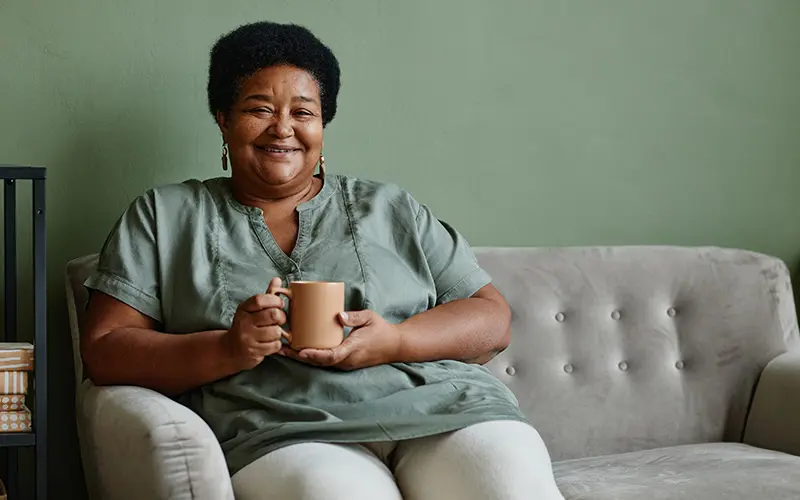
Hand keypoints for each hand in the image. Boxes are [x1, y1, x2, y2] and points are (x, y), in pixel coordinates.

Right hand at [222, 278, 289, 370]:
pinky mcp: (253, 352)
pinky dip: (276, 344)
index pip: (260, 300)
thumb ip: (266, 296)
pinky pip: (275, 345)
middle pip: (273, 315)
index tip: (280, 304)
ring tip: (273, 332)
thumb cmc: (246, 326)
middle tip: (280, 319)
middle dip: (281, 317)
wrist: (230, 350)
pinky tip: (269, 343)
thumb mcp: (252, 310)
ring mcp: (247, 338)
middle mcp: (243, 322)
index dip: (275, 300)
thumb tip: (277, 280)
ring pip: (276, 331)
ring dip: (279, 333)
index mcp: (243, 309)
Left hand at [279, 310, 401, 370]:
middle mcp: (347, 360)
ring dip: (302, 357)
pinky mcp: (343, 362)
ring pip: (320, 363)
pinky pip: (324, 361)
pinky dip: (310, 357)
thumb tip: (338, 315)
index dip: (315, 354)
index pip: (332, 355)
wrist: (394, 346)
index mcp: (353, 349)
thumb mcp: (370, 318)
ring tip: (283, 349)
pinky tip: (298, 350)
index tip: (301, 350)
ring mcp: (345, 363)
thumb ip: (354, 316)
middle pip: (319, 362)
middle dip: (300, 356)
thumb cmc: (381, 329)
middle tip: (282, 348)